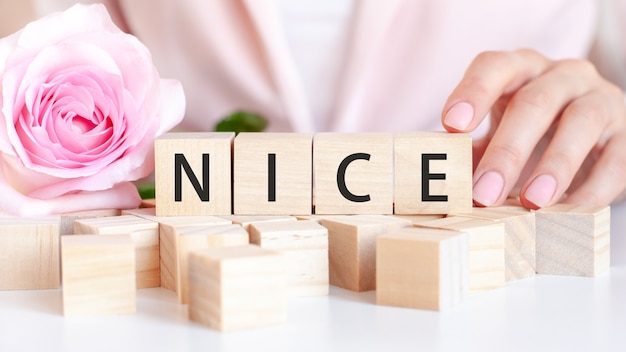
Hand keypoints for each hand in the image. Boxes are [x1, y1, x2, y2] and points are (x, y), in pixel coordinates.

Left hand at [442, 49, 625, 208]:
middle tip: (484, 193)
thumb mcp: (496, 134)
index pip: (494, 67)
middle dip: (507, 152)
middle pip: (534, 103)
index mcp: (520, 69)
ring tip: (532, 203)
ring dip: (554, 166)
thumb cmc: (528, 132)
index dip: (472, 93)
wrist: (588, 135)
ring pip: (580, 122)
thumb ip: (467, 154)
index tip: (452, 126)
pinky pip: (616, 158)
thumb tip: (426, 187)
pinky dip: (593, 188)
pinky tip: (570, 212)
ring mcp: (599, 99)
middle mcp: (561, 76)